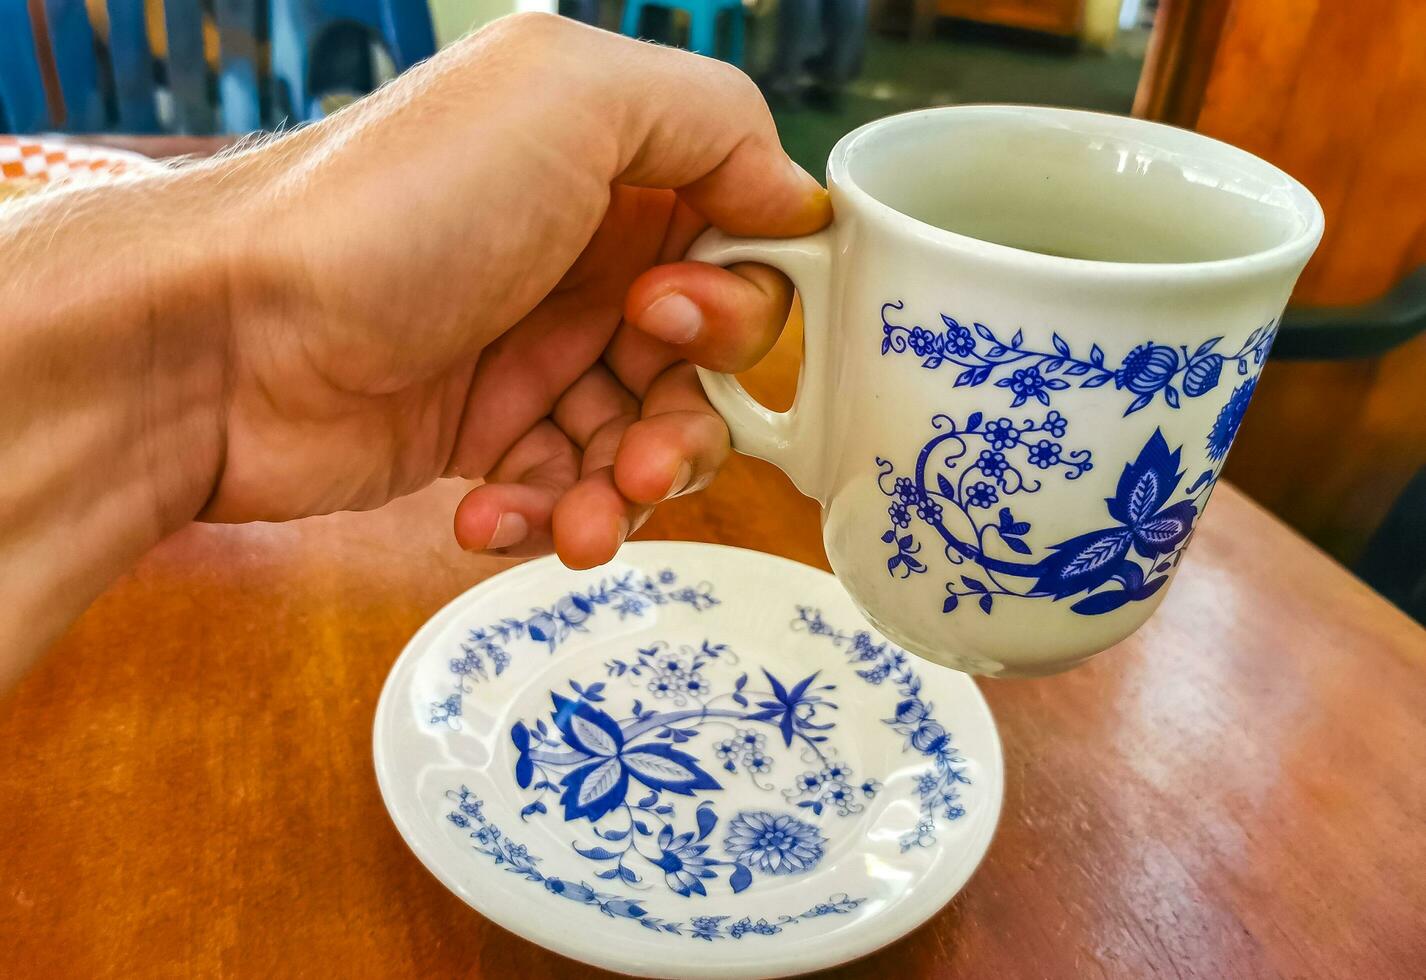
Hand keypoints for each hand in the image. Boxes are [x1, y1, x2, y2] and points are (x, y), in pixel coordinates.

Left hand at [211, 13, 826, 565]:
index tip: (680, 319)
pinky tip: (489, 516)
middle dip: (693, 416)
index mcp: (614, 167)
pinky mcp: (484, 435)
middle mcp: (582, 254)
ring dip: (632, 490)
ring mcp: (533, 350)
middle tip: (640, 447)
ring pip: (648, 438)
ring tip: (587, 520)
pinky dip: (547, 513)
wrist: (220, 336)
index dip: (742, 299)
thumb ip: (712, 122)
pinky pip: (566, 488)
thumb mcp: (569, 98)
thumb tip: (798, 202)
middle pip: (707, 361)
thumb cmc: (395, 207)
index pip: (743, 242)